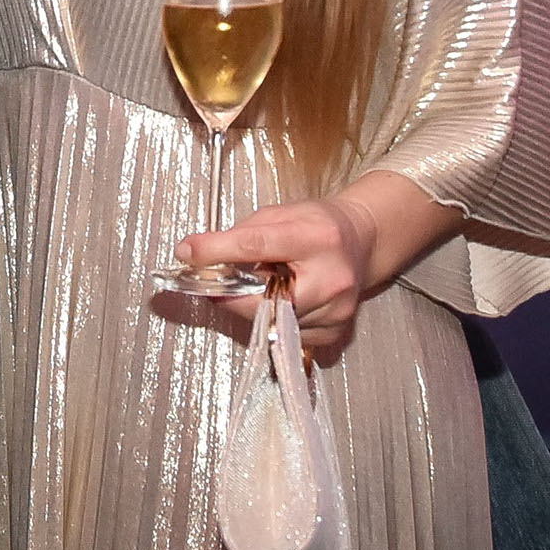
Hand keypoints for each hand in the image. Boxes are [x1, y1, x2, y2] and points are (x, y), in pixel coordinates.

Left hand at [180, 193, 379, 361]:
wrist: (362, 243)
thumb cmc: (317, 224)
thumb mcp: (282, 213)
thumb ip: (245, 233)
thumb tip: (202, 255)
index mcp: (318, 238)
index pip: (257, 246)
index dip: (217, 250)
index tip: (187, 252)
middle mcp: (332, 278)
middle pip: (261, 300)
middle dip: (228, 296)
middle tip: (211, 286)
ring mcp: (336, 311)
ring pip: (270, 322)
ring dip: (250, 308)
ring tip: (256, 287)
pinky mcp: (335, 333)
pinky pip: (285, 336)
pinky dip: (271, 321)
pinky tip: (279, 301)